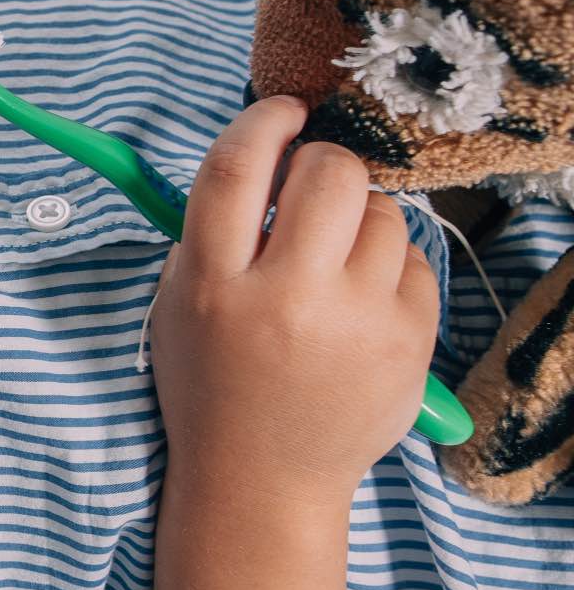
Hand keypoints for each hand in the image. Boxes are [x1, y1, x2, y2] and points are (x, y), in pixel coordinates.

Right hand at [150, 96, 440, 502]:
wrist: (263, 478)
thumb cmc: (212, 383)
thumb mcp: (179, 305)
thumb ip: (212, 232)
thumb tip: (270, 153)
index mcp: (214, 284)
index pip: (235, 167)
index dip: (262, 120)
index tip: (282, 111)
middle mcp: (285, 298)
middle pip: (327, 172)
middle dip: (322, 164)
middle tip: (310, 190)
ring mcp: (354, 320)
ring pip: (380, 210)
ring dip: (356, 218)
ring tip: (332, 262)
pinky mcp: (406, 340)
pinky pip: (411, 259)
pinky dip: (385, 267)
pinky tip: (358, 303)